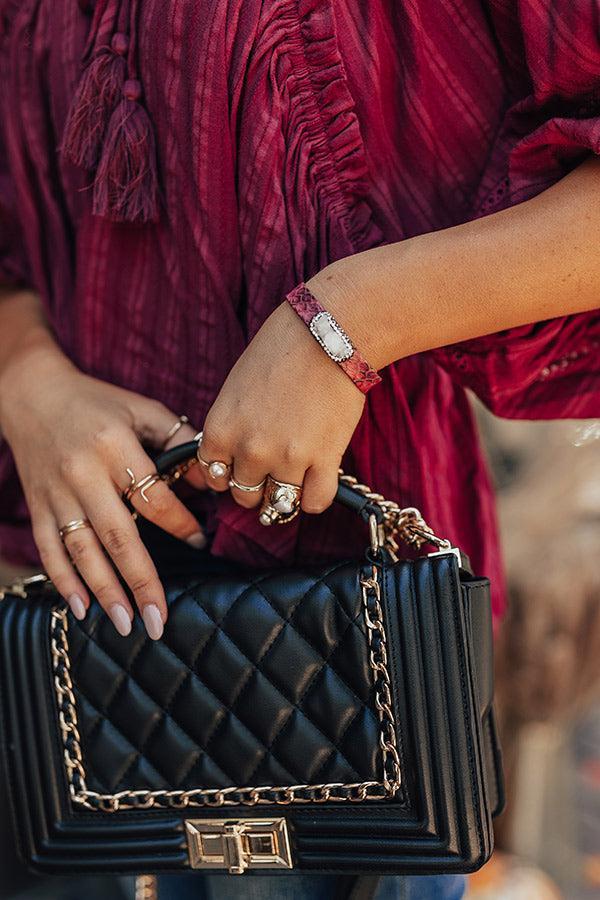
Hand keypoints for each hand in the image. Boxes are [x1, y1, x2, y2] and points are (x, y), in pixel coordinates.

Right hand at [0, 342, 204, 639]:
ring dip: (104, 590)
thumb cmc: (97, 403)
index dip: (180, 523)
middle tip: (160, 619)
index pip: (153, 496)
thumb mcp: (141, 408)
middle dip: (141, 581)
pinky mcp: (38, 506)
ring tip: (126, 624)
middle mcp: (83, 474)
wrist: (32, 394)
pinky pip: (50, 549)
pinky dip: (64, 581)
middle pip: (118, 535)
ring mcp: (57, 494)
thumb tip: (210, 477)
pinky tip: (81, 609)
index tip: (200, 543)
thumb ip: (176, 438)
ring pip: (82, 550)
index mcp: (114, 447)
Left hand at [199, 287, 365, 515]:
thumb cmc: (281, 350)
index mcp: (221, 429)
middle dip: (256, 487)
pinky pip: (315, 503)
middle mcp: (249, 450)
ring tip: (296, 479)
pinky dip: (315, 498)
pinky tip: (318, 481)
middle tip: (272, 472)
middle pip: (244, 495)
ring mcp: (287, 459)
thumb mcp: (237, 388)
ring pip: (278, 505)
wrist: (328, 333)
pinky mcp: (324, 460)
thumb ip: (231, 426)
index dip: (227, 475)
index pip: (213, 475)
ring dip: (286, 496)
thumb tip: (233, 458)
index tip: (240, 468)